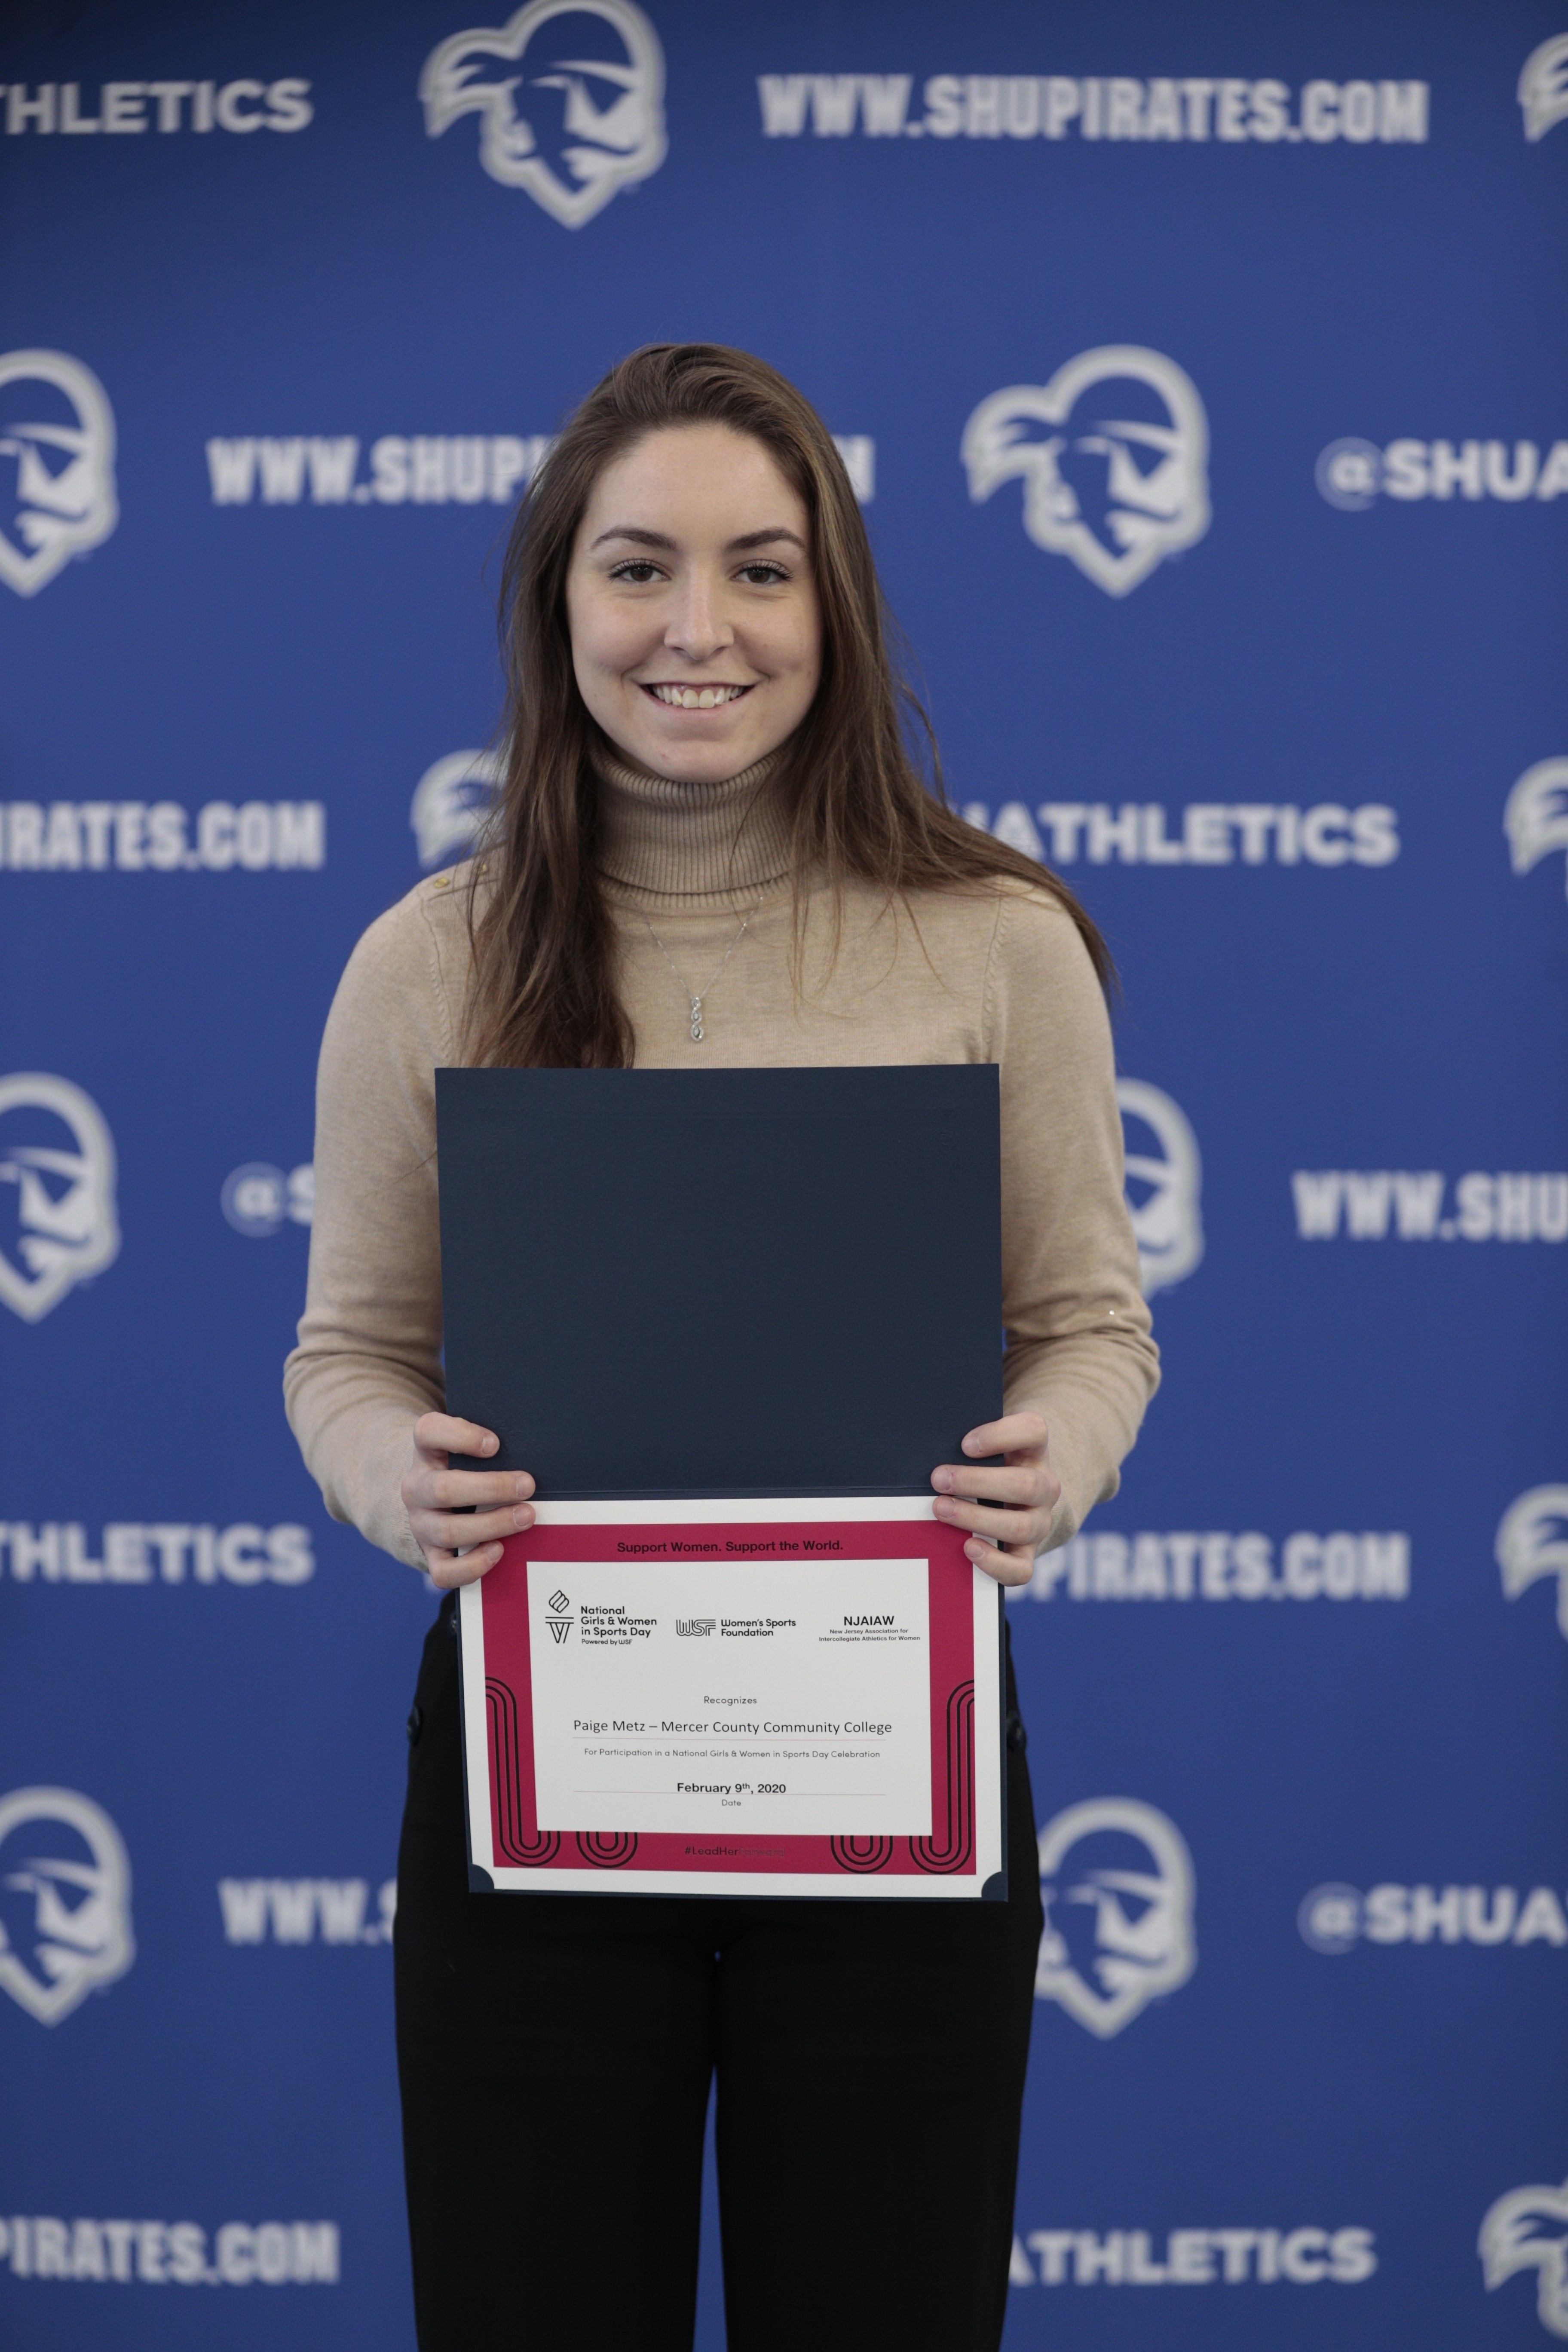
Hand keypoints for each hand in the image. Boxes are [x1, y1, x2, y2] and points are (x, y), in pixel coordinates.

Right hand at [401, 1414, 534, 1588]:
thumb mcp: (466, 1449)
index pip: (427, 1432)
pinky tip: (498, 1550)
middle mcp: (417, 1488)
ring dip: (492, 1525)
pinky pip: (444, 1572)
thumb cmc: (462, 1469)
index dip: (459, 1436)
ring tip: (525, 1517)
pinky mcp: (431, 1554)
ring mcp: (421, 1524)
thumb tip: (533, 1451)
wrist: (431, 1502)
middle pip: (443, 1489)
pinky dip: (473, 1565)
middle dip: (491, 1488)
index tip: (495, 1444)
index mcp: (426, 1452)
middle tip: (527, 1485)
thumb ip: (489, 1446)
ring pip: (448, 1531)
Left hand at [930, 1412, 1060, 1586]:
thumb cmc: (989, 1465)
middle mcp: (1044, 1487)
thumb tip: (925, 1442)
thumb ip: (965, 1439)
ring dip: (977, 1518)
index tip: (965, 1443)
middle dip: (977, 1482)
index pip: (1034, 1431)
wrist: (1016, 1501)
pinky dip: (995, 1563)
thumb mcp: (986, 1444)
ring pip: (1021, 1526)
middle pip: (1025, 1484)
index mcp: (1034, 1450)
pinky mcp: (1027, 1554)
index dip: (1002, 1435)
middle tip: (939, 1479)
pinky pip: (1021, 1569)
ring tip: (941, 1509)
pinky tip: (968, 1548)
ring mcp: (1039, 1523)